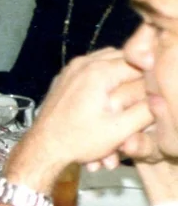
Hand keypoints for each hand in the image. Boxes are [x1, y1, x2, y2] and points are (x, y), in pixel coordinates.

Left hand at [10, 49, 152, 182]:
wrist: (43, 146)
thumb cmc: (79, 140)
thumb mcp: (120, 130)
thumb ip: (145, 110)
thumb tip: (161, 97)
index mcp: (98, 72)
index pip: (138, 62)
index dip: (149, 77)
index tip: (153, 92)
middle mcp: (83, 63)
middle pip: (122, 58)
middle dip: (134, 74)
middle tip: (143, 94)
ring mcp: (71, 69)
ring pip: (105, 61)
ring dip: (119, 75)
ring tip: (128, 97)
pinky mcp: (64, 77)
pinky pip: (89, 69)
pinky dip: (102, 78)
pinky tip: (108, 98)